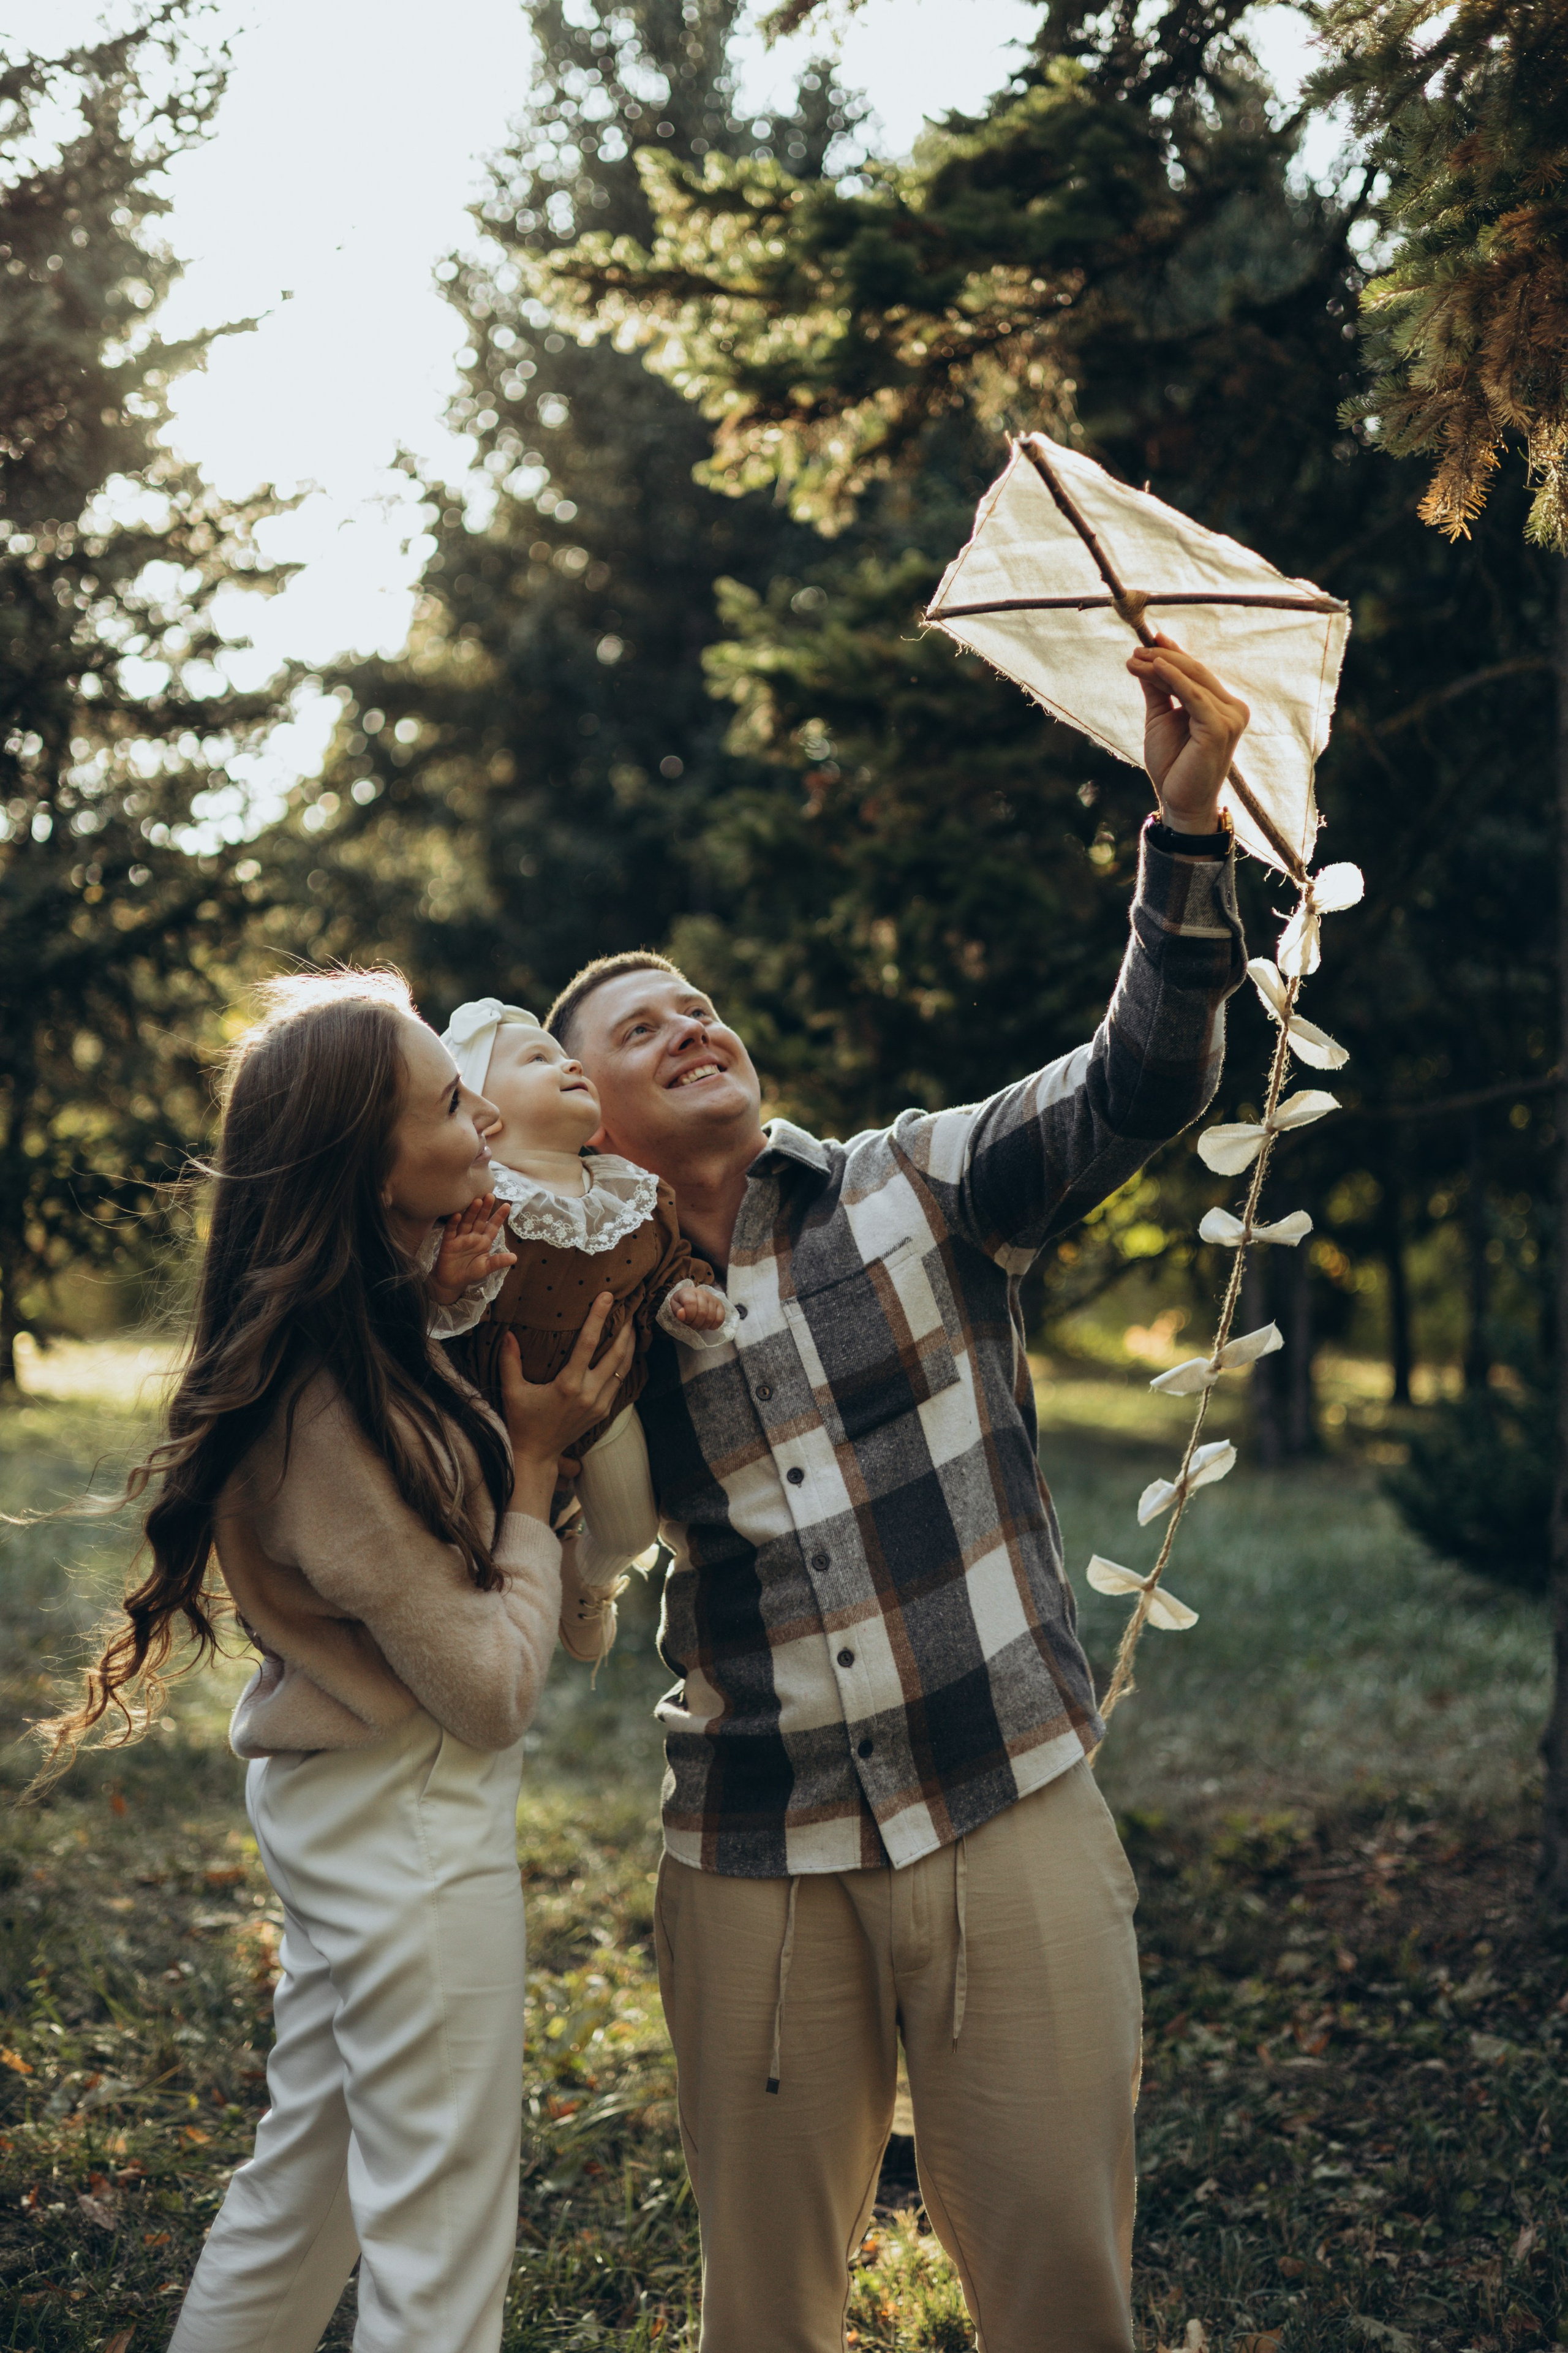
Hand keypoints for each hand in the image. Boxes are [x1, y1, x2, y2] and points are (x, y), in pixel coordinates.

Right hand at [429, 1195, 515, 1305]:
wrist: (451, 1282)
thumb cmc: (470, 1273)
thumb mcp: (486, 1268)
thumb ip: (498, 1262)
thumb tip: (515, 1258)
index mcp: (484, 1241)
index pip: (493, 1226)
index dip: (499, 1216)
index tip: (507, 1205)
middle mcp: (473, 1236)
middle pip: (479, 1220)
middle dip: (485, 1208)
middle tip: (490, 1195)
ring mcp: (460, 1238)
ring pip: (466, 1222)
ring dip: (471, 1212)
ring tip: (477, 1201)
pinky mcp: (448, 1242)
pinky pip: (451, 1230)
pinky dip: (453, 1223)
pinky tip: (457, 1215)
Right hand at [498, 1295, 635, 1518]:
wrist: (537, 1455)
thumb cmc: (523, 1421)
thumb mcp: (512, 1391)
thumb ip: (510, 1361)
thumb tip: (508, 1333)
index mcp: (568, 1385)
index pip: (588, 1343)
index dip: (598, 1317)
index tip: (608, 1297)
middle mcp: (589, 1394)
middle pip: (616, 1354)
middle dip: (625, 1329)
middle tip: (631, 1308)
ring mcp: (599, 1404)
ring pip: (623, 1368)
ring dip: (629, 1346)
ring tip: (632, 1325)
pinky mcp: (603, 1411)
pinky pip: (620, 1382)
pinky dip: (625, 1364)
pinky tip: (625, 1352)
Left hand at [666, 1279, 728, 1332]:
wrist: (692, 1297)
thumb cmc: (682, 1303)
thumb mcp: (675, 1306)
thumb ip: (677, 1310)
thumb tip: (681, 1314)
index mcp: (689, 1292)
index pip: (691, 1304)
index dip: (688, 1316)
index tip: (686, 1319)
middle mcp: (703, 1293)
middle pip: (702, 1312)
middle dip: (695, 1323)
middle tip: (691, 1324)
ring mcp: (713, 1299)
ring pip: (711, 1317)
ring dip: (703, 1326)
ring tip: (698, 1325)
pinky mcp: (720, 1305)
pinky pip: (720, 1319)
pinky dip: (713, 1326)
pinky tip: (707, 1325)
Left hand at [1126, 633, 1248, 832]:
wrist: (1179, 803)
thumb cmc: (1172, 766)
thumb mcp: (1161, 720)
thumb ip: (1158, 691)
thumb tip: (1146, 659)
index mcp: (1223, 707)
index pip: (1197, 673)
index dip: (1174, 653)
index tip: (1151, 638)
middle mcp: (1233, 709)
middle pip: (1195, 672)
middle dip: (1163, 657)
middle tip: (1135, 650)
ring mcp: (1230, 717)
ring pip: (1192, 680)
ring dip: (1161, 665)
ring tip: (1134, 658)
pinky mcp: (1220, 727)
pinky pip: (1193, 695)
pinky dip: (1172, 678)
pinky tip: (1153, 666)